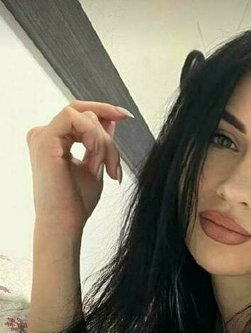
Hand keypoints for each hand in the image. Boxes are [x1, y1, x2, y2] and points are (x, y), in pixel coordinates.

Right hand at [26, 100, 132, 232]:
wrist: (66, 222)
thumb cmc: (77, 201)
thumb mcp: (96, 163)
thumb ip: (100, 141)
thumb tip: (111, 119)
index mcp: (54, 140)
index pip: (81, 115)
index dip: (104, 111)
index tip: (126, 115)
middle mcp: (45, 135)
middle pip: (87, 116)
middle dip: (108, 138)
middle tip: (115, 166)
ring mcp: (42, 135)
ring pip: (85, 117)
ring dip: (103, 143)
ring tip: (103, 169)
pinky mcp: (44, 138)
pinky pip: (75, 118)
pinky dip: (93, 136)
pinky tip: (94, 159)